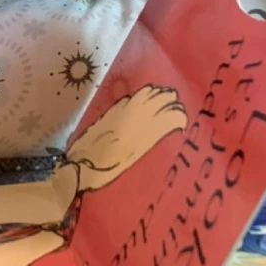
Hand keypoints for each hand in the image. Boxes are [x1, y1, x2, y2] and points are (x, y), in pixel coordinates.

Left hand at [66, 85, 185, 191]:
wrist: (79, 165)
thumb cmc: (106, 170)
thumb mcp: (132, 160)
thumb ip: (149, 140)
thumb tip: (167, 126)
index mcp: (143, 134)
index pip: (169, 116)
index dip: (179, 115)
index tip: (185, 119)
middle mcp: (134, 118)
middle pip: (159, 99)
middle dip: (172, 100)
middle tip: (179, 105)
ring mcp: (121, 111)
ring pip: (146, 94)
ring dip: (158, 94)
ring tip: (166, 98)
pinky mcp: (110, 111)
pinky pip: (131, 97)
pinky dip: (143, 96)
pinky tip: (145, 100)